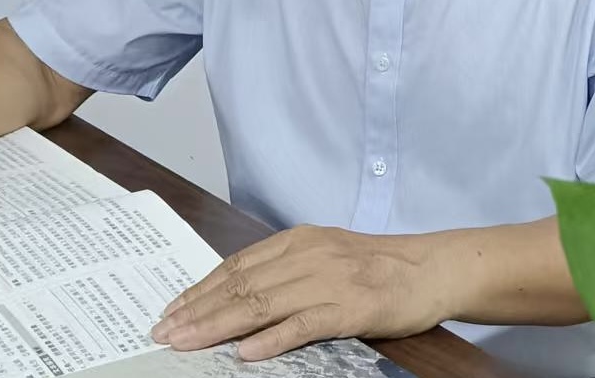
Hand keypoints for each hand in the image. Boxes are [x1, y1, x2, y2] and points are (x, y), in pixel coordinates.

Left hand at [150, 225, 448, 360]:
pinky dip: (273, 340)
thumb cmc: (379, 266)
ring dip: (220, 326)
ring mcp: (330, 280)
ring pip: (263, 304)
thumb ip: (287, 271)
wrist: (431, 268)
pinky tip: (247, 354)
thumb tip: (237, 297)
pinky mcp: (351, 307)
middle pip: (242, 286)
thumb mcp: (327, 255)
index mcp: (300, 240)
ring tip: (188, 343)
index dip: (200, 290)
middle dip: (198, 312)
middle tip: (164, 334)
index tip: (170, 311)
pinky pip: (304, 325)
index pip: (237, 266)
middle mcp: (310, 255)